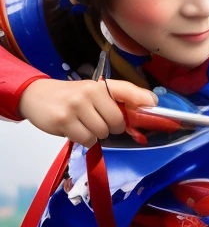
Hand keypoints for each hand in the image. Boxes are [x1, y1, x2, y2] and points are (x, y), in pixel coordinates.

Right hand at [18, 78, 157, 147]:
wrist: (36, 96)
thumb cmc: (71, 96)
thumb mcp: (93, 92)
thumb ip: (116, 99)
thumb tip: (147, 107)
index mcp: (101, 85)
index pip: (126, 90)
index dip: (142, 98)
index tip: (154, 104)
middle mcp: (90, 93)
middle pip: (117, 122)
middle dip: (112, 128)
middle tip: (99, 122)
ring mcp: (76, 106)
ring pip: (102, 133)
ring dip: (96, 135)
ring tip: (84, 125)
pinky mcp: (64, 121)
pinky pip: (87, 140)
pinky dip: (84, 140)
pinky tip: (75, 130)